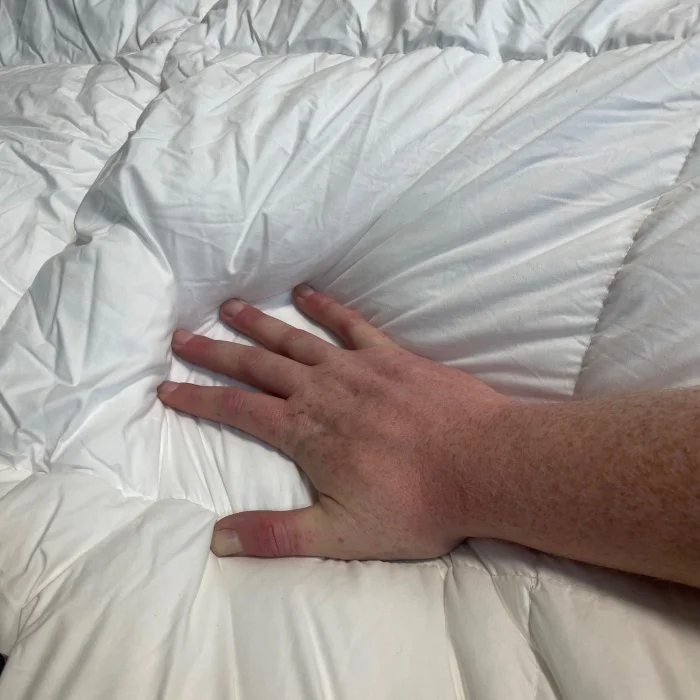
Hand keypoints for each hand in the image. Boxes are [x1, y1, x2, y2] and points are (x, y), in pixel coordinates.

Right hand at [158, 285, 513, 559]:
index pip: (237, 410)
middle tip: (182, 336)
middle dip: (216, 352)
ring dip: (260, 323)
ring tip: (229, 306)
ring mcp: (357, 367)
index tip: (167, 387)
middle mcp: (322, 391)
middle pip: (257, 366)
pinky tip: (307, 292)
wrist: (483, 465)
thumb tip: (217, 539)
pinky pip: (352, 323)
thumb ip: (277, 535)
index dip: (198, 398)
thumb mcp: (341, 535)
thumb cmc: (416, 504)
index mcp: (305, 432)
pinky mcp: (391, 355)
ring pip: (295, 339)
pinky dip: (327, 307)